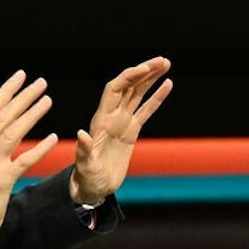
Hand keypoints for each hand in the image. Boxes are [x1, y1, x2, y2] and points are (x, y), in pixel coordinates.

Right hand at [0, 70, 56, 248]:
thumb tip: (0, 131)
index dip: (7, 91)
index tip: (21, 75)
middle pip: (4, 116)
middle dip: (23, 96)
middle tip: (41, 82)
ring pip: (13, 132)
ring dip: (31, 114)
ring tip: (48, 100)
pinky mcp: (2, 181)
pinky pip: (24, 161)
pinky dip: (39, 148)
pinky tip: (53, 137)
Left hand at [68, 56, 173, 203]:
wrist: (93, 188)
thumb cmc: (86, 178)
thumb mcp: (85, 166)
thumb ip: (83, 151)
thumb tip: (81, 133)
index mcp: (101, 120)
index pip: (115, 90)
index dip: (129, 77)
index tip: (145, 68)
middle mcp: (112, 116)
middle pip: (129, 86)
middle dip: (144, 71)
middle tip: (162, 60)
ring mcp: (122, 122)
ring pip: (138, 93)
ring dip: (151, 78)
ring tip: (166, 64)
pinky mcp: (131, 131)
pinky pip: (146, 110)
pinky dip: (157, 97)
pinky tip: (168, 85)